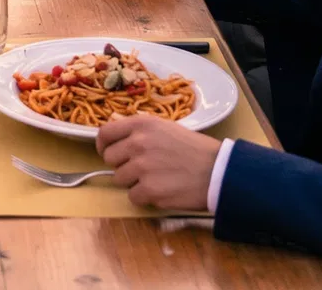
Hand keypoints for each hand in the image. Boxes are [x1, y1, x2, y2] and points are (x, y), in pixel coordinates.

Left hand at [96, 114, 221, 211]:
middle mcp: (137, 143)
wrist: (218, 170)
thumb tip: (115, 130)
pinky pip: (133, 197)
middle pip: (110, 159)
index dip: (103, 145)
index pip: (104, 133)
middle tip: (140, 169)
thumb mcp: (165, 127)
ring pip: (119, 179)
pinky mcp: (149, 190)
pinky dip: (145, 197)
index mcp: (141, 124)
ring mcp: (142, 167)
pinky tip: (162, 190)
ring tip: (156, 178)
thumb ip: (139, 130)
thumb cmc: (194, 149)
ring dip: (134, 182)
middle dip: (122, 165)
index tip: (107, 152)